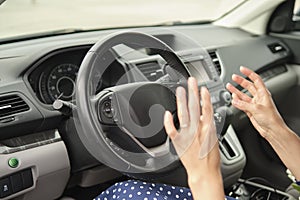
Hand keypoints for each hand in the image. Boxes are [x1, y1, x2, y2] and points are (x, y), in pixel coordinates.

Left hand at [164, 77, 223, 199]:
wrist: (204, 173)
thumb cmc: (211, 158)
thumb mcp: (215, 139)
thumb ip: (209, 125)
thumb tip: (206, 113)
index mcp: (208, 129)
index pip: (207, 109)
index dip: (205, 97)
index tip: (203, 88)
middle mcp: (197, 130)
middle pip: (195, 108)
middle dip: (193, 93)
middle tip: (191, 81)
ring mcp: (187, 135)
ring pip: (184, 114)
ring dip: (182, 101)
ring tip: (180, 90)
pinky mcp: (178, 142)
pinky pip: (172, 130)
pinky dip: (169, 121)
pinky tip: (167, 113)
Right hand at [226, 66, 285, 138]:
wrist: (272, 130)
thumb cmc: (270, 118)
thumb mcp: (256, 108)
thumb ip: (243, 104)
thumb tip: (234, 100)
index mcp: (263, 93)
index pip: (256, 79)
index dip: (249, 73)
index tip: (242, 69)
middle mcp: (259, 98)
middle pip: (248, 86)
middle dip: (240, 81)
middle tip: (233, 77)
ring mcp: (254, 104)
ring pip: (243, 95)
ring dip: (236, 91)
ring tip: (229, 87)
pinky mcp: (250, 111)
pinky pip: (241, 104)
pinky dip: (237, 102)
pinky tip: (233, 99)